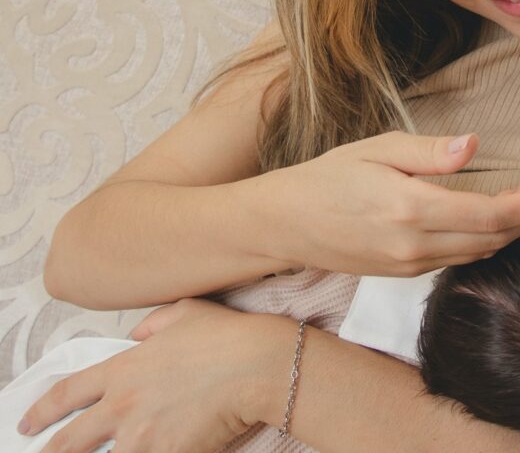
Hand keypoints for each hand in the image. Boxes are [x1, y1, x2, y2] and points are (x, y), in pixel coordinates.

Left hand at [19, 299, 287, 452]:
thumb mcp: (186, 312)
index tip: (29, 423)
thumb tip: (141, 335)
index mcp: (124, 368)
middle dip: (54, 452)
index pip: (68, 393)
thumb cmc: (229, 336)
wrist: (259, 365)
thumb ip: (154, 324)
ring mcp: (143, 434)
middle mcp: (124, 404)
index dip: (42, 411)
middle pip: (71, 440)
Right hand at [242, 131, 519, 276]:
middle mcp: (415, 245)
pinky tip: (491, 221)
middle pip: (493, 239)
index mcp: (412, 209)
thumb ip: (429, 152)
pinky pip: (457, 260)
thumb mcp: (377, 150)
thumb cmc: (328, 178)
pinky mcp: (404, 273)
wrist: (285, 224)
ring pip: (478, 254)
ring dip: (510, 232)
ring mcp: (410, 264)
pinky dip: (484, 242)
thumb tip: (474, 145)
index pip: (490, 215)